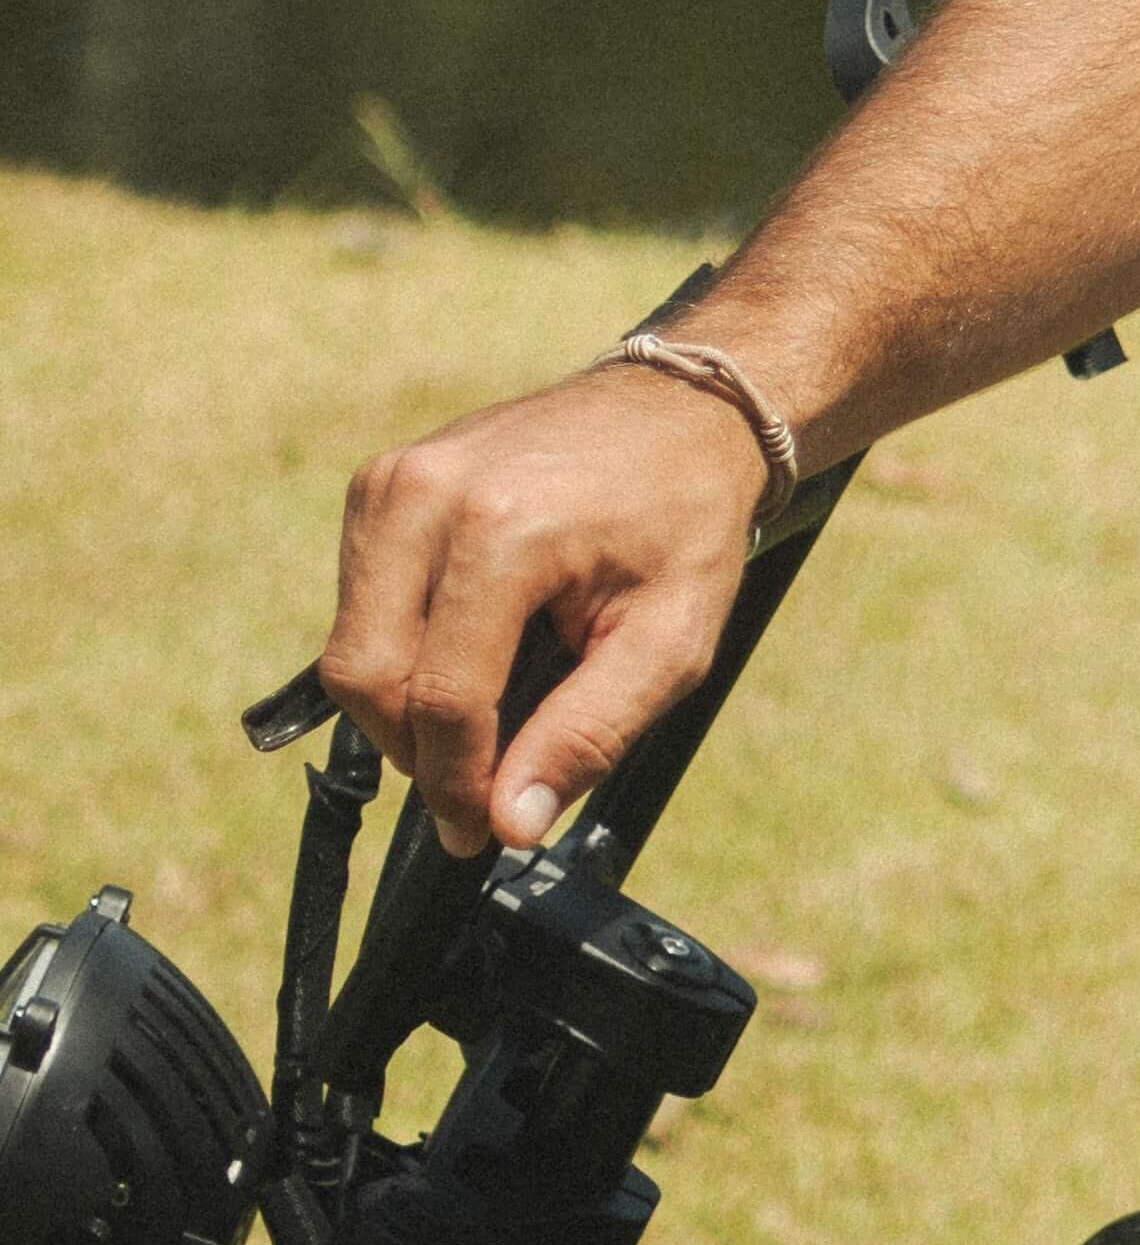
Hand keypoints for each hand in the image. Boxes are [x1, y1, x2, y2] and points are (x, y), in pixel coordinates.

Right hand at [324, 366, 767, 858]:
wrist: (683, 410)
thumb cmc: (684, 520)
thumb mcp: (671, 639)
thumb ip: (587, 735)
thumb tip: (508, 824)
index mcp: (505, 526)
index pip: (443, 698)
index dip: (456, 785)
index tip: (478, 834)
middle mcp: (430, 492)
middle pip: (369, 675)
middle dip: (418, 750)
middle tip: (483, 778)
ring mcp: (395, 479)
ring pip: (351, 647)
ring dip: (404, 704)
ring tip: (493, 704)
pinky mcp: (382, 482)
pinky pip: (358, 604)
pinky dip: (400, 650)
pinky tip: (473, 644)